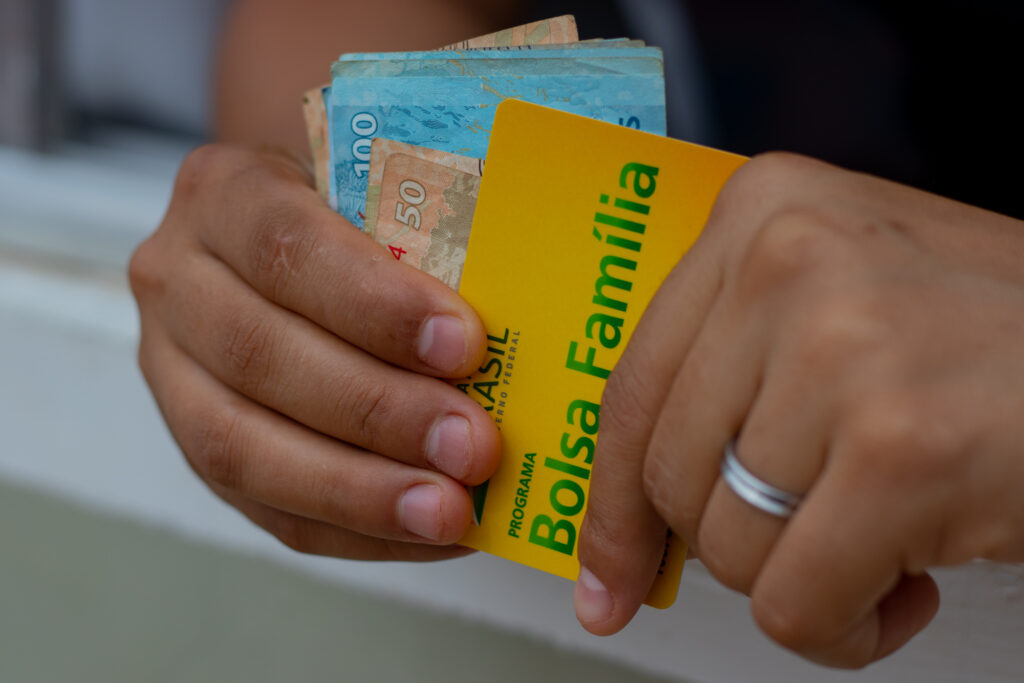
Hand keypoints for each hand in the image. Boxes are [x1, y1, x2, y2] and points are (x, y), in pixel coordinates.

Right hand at [130, 145, 499, 559]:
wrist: (294, 234)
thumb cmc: (357, 203)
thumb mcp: (384, 175)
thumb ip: (433, 206)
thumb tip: (529, 282)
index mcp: (224, 192)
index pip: (287, 247)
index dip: (373, 305)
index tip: (465, 347)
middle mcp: (179, 281)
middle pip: (261, 356)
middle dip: (378, 411)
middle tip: (474, 446)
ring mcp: (174, 372)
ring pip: (243, 448)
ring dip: (357, 491)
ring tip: (450, 512)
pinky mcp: (199, 445)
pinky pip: (266, 508)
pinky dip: (354, 530)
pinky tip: (429, 532)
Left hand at [574, 152, 1023, 666]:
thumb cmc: (992, 340)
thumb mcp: (841, 301)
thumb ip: (735, 371)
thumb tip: (629, 517)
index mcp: (762, 212)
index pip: (631, 387)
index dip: (611, 500)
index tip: (608, 571)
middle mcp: (787, 261)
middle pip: (673, 474)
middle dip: (738, 536)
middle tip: (817, 524)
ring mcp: (842, 350)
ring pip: (730, 546)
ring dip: (802, 577)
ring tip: (880, 538)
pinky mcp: (899, 450)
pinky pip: (793, 602)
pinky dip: (842, 627)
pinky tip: (904, 581)